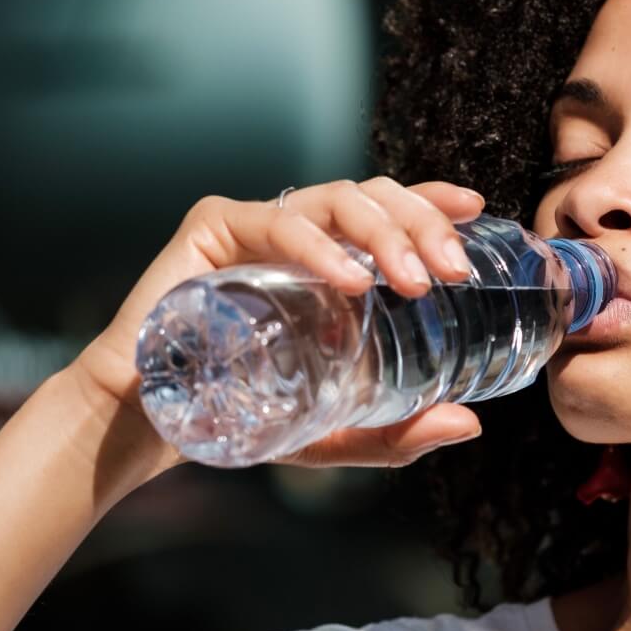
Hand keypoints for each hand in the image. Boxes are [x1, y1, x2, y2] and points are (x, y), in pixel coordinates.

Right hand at [66, 177, 487, 469]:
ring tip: (413, 280)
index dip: (432, 201)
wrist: (155, 425)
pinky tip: (351, 280)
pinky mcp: (215, 226)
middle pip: (373, 198)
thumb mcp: (334, 430)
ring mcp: (258, 225)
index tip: (475, 210)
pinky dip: (319, 246)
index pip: (390, 211)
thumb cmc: (245, 413)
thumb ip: (396, 433)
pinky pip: (279, 223)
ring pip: (335, 198)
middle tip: (453, 272)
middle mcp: (300, 233)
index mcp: (332, 260)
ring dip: (384, 233)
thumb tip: (466, 424)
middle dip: (421, 225)